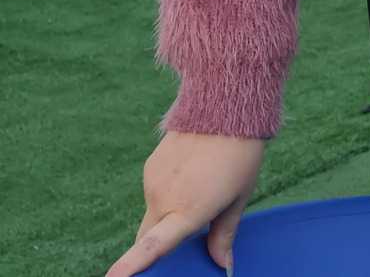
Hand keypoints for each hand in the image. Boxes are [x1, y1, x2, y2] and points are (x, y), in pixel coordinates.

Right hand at [106, 132, 264, 276]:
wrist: (224, 109)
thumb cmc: (239, 157)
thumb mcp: (239, 198)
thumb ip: (224, 234)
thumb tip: (223, 264)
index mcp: (187, 211)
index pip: (152, 246)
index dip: (130, 265)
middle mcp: (163, 200)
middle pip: (147, 236)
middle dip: (159, 243)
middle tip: (185, 233)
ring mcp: (152, 183)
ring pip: (153, 212)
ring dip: (167, 213)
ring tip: (202, 188)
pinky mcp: (149, 168)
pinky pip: (154, 191)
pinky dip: (167, 192)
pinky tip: (192, 173)